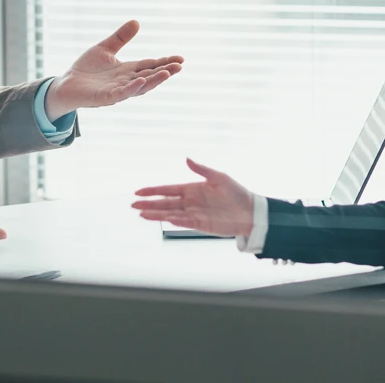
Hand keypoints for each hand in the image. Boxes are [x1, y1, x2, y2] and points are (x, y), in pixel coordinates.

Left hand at [45, 20, 183, 118]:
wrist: (65, 85)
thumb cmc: (86, 69)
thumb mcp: (104, 48)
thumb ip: (120, 37)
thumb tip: (136, 22)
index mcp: (127, 70)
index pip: (150, 65)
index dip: (165, 62)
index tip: (181, 59)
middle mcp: (125, 81)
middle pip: (149, 76)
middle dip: (164, 71)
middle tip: (180, 66)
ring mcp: (116, 91)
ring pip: (139, 87)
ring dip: (153, 81)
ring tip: (166, 73)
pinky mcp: (104, 98)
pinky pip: (120, 94)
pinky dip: (132, 88)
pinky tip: (140, 81)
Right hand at [131, 158, 255, 237]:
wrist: (250, 211)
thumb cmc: (236, 193)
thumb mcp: (219, 177)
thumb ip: (201, 169)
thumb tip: (186, 159)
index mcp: (192, 189)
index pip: (167, 190)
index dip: (153, 191)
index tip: (138, 192)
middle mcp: (190, 202)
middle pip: (165, 203)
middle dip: (149, 205)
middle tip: (133, 206)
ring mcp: (194, 214)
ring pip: (171, 214)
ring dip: (157, 215)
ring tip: (142, 215)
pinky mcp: (201, 224)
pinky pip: (184, 222)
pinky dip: (175, 221)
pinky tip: (165, 219)